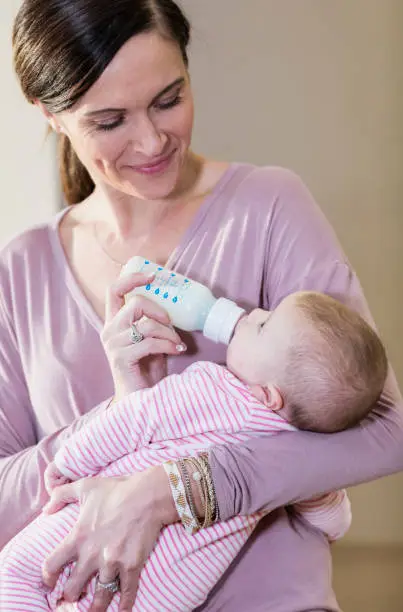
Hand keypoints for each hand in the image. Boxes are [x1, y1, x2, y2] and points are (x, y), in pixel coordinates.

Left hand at [42, 467, 177, 611]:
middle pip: (73, 589)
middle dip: (71, 596)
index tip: (49, 583)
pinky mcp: (132, 566)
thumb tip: (45, 509)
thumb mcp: (85, 486)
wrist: (147, 495)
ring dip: (95, 608)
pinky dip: (125, 605)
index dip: (47, 577)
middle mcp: (92, 555)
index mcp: (78, 537)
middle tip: (72, 599)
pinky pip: (127, 593)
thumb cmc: (117, 490)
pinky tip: (122, 611)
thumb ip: (61, 494)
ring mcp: (112, 563)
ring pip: (99, 597)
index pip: (52, 565)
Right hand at [101, 272, 185, 398]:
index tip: (154, 276)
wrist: (141, 399)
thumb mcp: (152, 339)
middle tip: (172, 323)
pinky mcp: (120, 358)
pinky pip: (149, 342)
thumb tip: (174, 304)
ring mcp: (112, 344)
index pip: (114, 290)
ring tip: (177, 343)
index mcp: (114, 322)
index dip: (132, 278)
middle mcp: (109, 330)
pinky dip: (168, 345)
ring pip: (146, 324)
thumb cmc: (148, 368)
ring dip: (168, 333)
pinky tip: (177, 350)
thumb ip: (153, 322)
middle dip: (160, 311)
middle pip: (135, 302)